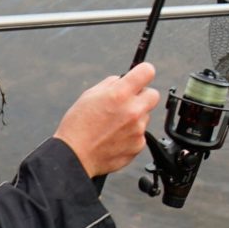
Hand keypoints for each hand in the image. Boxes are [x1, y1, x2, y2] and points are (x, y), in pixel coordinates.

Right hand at [53, 64, 160, 178]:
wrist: (75, 156)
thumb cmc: (77, 126)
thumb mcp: (89, 95)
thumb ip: (111, 84)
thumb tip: (123, 80)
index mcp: (120, 94)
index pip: (147, 72)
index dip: (143, 72)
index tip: (140, 76)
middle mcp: (133, 110)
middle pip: (153, 95)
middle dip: (142, 96)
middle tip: (127, 103)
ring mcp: (138, 129)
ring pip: (145, 116)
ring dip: (135, 117)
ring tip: (114, 125)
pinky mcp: (139, 145)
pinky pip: (141, 134)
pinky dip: (131, 134)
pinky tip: (115, 137)